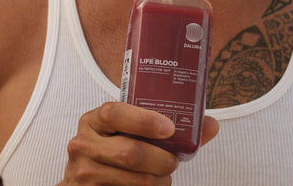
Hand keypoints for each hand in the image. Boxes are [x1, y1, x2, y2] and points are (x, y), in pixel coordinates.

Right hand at [58, 102, 218, 184]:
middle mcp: (82, 144)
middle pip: (131, 153)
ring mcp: (83, 173)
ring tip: (161, 178)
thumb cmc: (114, 153)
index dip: (143, 120)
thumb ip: (164, 129)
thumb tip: (210, 124)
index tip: (169, 128)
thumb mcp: (128, 134)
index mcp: (93, 121)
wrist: (84, 182)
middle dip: (162, 160)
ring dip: (159, 182)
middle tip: (173, 162)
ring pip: (137, 181)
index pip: (114, 113)